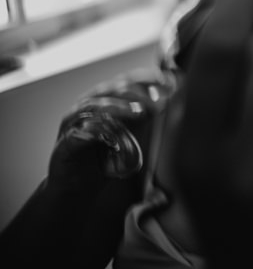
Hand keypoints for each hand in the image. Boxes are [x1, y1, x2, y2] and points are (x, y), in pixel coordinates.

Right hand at [51, 70, 174, 191]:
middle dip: (134, 91)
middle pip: (109, 90)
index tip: (166, 81)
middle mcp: (85, 109)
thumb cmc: (105, 161)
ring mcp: (72, 124)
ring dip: (117, 106)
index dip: (144, 79)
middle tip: (156, 98)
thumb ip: (145, 123)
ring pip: (92, 106)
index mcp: (102, 103)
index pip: (123, 83)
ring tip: (138, 111)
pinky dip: (96, 131)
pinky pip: (78, 133)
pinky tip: (112, 133)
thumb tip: (171, 106)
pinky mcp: (64, 144)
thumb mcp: (131, 138)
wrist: (76, 189)